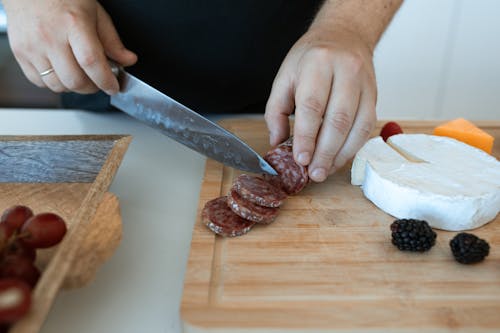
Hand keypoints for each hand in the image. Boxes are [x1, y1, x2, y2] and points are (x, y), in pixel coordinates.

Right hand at [3, 0, 136, 93]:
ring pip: (58, 86)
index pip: (91, 62)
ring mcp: (32, 47)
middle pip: (74, 80)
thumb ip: (112, 41)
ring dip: (74, 87)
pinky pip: (40, 82)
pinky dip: (55, 83)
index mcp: (73, 24)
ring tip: (80, 75)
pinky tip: (62, 71)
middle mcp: (50, 37)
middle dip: (92, 87)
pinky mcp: (20, 54)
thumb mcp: (95, 14)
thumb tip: (128, 60)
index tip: (114, 87)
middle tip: (98, 81)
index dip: (105, 80)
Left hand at [265, 27, 376, 181]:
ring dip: (340, 154)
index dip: (307, 137)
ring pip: (357, 126)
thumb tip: (278, 142)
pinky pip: (367, 127)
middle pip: (338, 119)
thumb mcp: (285, 76)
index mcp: (318, 63)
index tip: (300, 159)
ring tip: (325, 171)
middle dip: (325, 152)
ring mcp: (364, 83)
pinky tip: (339, 158)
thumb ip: (276, 110)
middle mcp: (346, 71)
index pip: (312, 106)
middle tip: (314, 173)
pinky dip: (353, 147)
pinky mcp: (375, 96)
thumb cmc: (311, 58)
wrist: (345, 36)